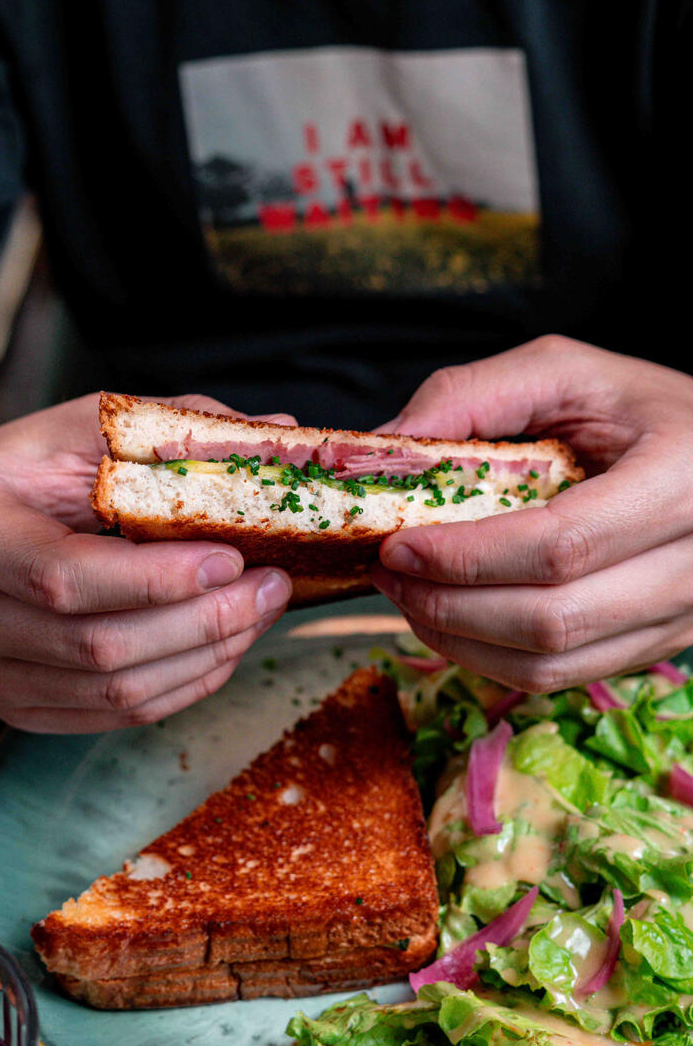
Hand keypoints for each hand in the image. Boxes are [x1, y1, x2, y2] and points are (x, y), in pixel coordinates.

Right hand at [0, 393, 293, 731]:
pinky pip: (112, 716)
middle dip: (203, 621)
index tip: (232, 557)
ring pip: (113, 692)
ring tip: (258, 612)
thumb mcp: (80, 427)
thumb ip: (173, 428)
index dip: (158, 578)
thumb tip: (281, 430)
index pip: (65, 576)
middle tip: (270, 585)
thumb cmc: (21, 469)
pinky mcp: (12, 706)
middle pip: (98, 646)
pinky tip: (221, 646)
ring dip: (205, 657)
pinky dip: (182, 685)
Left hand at [371, 335, 692, 690]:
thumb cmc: (644, 404)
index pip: (561, 546)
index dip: (468, 558)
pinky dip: (495, 658)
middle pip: (552, 619)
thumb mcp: (565, 370)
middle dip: (449, 606)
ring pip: (554, 663)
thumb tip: (383, 448)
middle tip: (388, 575)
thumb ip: (473, 395)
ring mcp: (684, 613)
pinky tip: (456, 619)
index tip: (398, 546)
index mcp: (681, 478)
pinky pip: (567, 674)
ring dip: (461, 642)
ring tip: (410, 598)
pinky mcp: (662, 641)